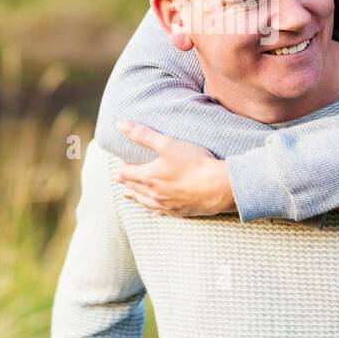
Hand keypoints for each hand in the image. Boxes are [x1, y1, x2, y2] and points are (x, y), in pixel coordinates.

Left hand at [115, 120, 235, 216]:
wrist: (218, 187)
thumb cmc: (194, 164)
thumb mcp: (167, 144)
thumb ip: (143, 134)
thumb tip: (120, 125)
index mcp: (148, 177)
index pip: (126, 173)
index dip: (122, 167)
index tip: (122, 161)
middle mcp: (154, 194)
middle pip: (134, 188)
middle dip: (126, 181)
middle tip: (121, 177)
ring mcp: (166, 205)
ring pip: (145, 202)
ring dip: (136, 197)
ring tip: (130, 194)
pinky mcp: (179, 212)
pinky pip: (160, 212)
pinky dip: (153, 208)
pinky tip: (155, 208)